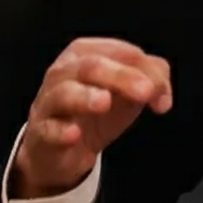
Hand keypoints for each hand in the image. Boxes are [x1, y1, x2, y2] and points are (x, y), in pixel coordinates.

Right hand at [13, 37, 172, 198]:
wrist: (61, 150)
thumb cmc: (97, 110)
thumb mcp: (128, 90)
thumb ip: (153, 78)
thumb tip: (161, 90)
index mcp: (87, 53)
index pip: (122, 52)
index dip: (147, 71)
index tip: (161, 98)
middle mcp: (64, 71)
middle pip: (92, 66)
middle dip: (122, 76)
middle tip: (145, 92)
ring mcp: (49, 101)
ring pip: (65, 92)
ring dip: (85, 96)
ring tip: (104, 102)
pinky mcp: (41, 132)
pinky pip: (48, 129)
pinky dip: (60, 131)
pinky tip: (73, 134)